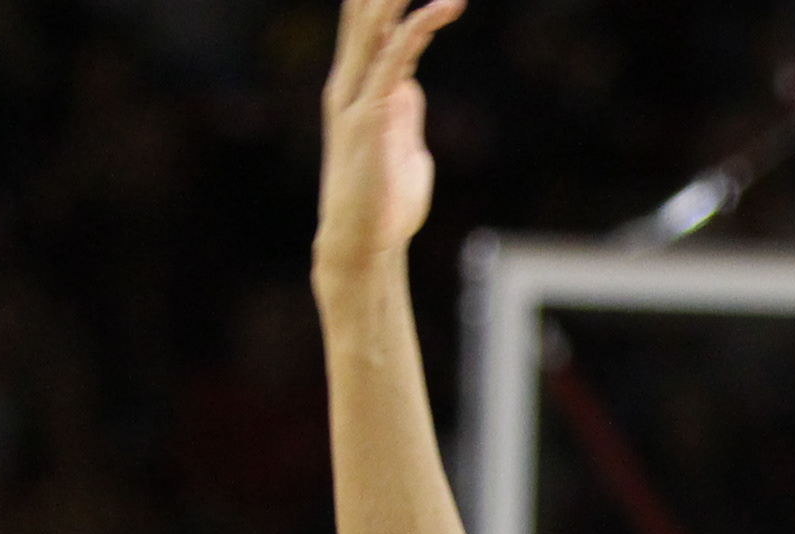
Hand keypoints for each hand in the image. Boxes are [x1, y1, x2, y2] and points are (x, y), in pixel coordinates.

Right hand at [315, 0, 465, 282]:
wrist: (362, 247)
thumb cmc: (385, 206)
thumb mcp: (403, 147)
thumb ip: (403, 112)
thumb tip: (410, 90)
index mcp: (358, 86)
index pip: (369, 23)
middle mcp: (349, 82)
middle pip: (362, 12)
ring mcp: (355, 97)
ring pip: (374, 25)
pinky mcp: (369, 115)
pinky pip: (396, 58)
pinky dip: (422, 26)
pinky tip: (445, 4)